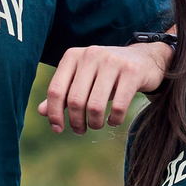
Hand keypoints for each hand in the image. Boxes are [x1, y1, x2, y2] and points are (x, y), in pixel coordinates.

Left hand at [38, 42, 172, 133]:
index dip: (54, 114)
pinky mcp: (132, 72)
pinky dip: (114, 120)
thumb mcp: (82, 80)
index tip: (58, 129)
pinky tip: (114, 120)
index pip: (56, 90)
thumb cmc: (106, 74)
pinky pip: (118, 106)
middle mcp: (91, 54)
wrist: (144, 59)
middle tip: (80, 130)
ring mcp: (112, 61)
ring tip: (97, 125)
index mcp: (73, 56)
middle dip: (76, 122)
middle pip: (75, 100)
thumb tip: (41, 112)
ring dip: (95, 123)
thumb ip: (63, 93)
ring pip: (95, 105)